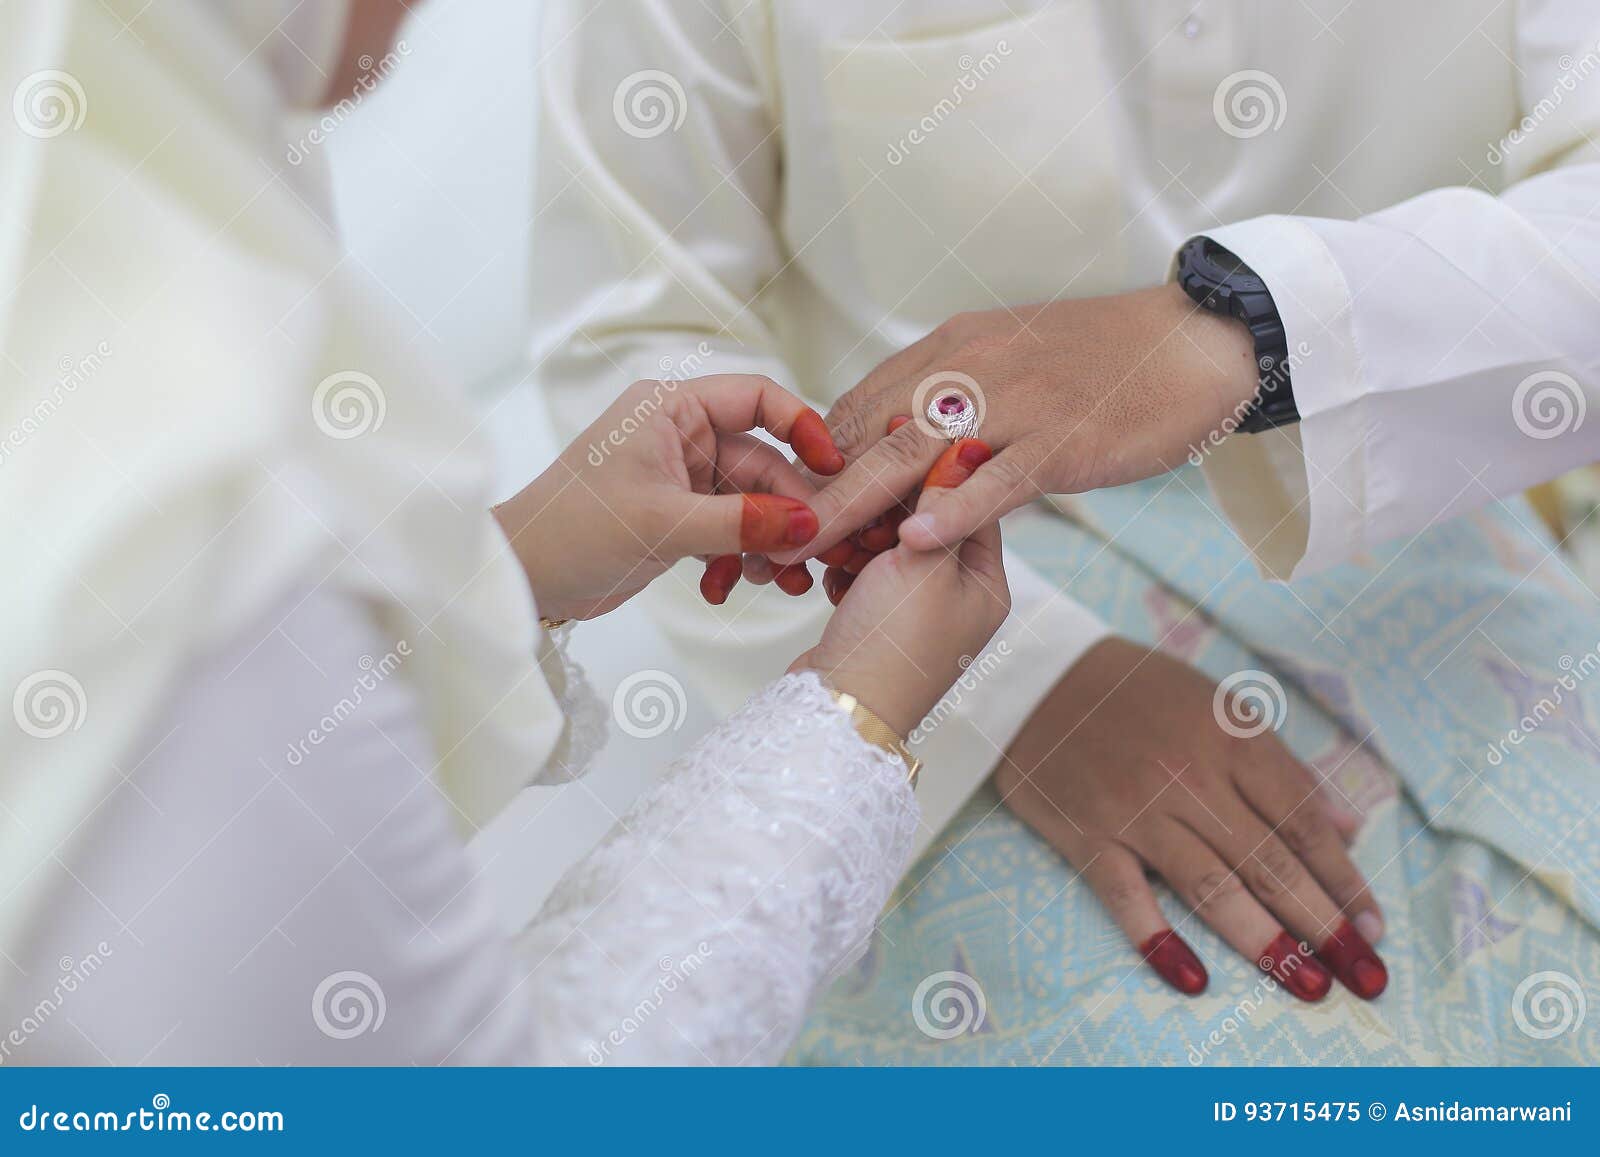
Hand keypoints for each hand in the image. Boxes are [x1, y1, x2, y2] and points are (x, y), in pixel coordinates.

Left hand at [495, 374, 843, 621]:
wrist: (522, 577)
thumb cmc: (573, 530)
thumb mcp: (664, 523)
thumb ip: (742, 523)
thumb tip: (808, 524)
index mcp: (670, 408)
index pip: (758, 398)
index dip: (802, 428)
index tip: (833, 468)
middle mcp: (678, 435)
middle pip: (763, 463)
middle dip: (787, 513)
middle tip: (807, 557)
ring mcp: (680, 478)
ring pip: (751, 504)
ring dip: (767, 544)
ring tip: (777, 583)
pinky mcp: (677, 517)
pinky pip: (730, 531)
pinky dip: (737, 559)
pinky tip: (727, 587)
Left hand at [779, 283, 1258, 560]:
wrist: (1190, 341)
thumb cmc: (1099, 359)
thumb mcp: (1005, 359)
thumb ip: (949, 395)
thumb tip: (903, 436)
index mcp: (947, 350)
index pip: (858, 408)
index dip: (814, 460)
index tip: (783, 503)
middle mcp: (965, 370)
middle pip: (868, 434)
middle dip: (815, 489)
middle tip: (767, 537)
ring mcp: (1012, 405)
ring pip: (914, 458)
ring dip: (856, 508)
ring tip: (808, 550)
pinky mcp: (1058, 440)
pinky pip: (996, 479)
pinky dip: (952, 510)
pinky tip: (913, 543)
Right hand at [792, 443, 1008, 735]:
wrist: (839, 708)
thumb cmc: (893, 643)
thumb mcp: (926, 561)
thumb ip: (943, 502)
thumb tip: (966, 445)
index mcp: (986, 586)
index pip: (969, 506)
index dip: (933, 475)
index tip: (898, 445)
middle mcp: (957, 600)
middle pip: (924, 526)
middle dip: (885, 513)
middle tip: (859, 502)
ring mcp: (915, 615)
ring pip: (887, 549)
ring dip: (859, 539)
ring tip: (841, 544)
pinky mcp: (876, 625)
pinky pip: (862, 576)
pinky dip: (845, 568)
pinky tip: (829, 571)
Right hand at [996, 638, 1386, 1001]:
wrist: (1037, 680)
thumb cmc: (1138, 693)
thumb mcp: (1220, 708)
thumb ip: (1283, 768)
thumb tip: (1348, 828)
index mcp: (1231, 740)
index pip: (1303, 821)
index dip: (1344, 878)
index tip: (1374, 926)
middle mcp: (1190, 777)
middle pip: (1269, 862)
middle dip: (1325, 923)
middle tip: (1365, 975)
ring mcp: (1137, 810)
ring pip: (1213, 886)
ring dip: (1266, 942)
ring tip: (1310, 985)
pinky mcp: (1088, 836)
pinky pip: (1128, 897)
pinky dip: (1159, 939)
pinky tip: (1193, 978)